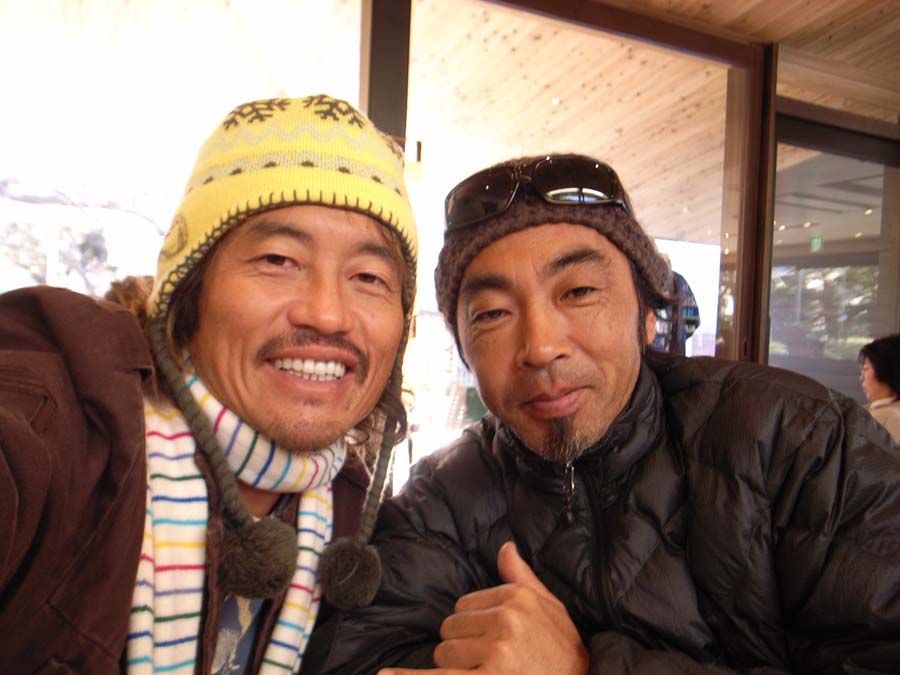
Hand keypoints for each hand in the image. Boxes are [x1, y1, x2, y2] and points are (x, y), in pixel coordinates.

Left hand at [378, 541, 587, 674]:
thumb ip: (522, 578)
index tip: (495, 641)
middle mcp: (506, 620)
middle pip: (451, 629)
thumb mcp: (551, 610)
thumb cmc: (563, 653)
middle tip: (492, 663)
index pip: (466, 604)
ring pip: (445, 654)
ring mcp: (496, 652)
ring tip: (491, 674)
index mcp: (517, 598)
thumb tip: (504, 548)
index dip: (474, 626)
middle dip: (463, 647)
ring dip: (459, 669)